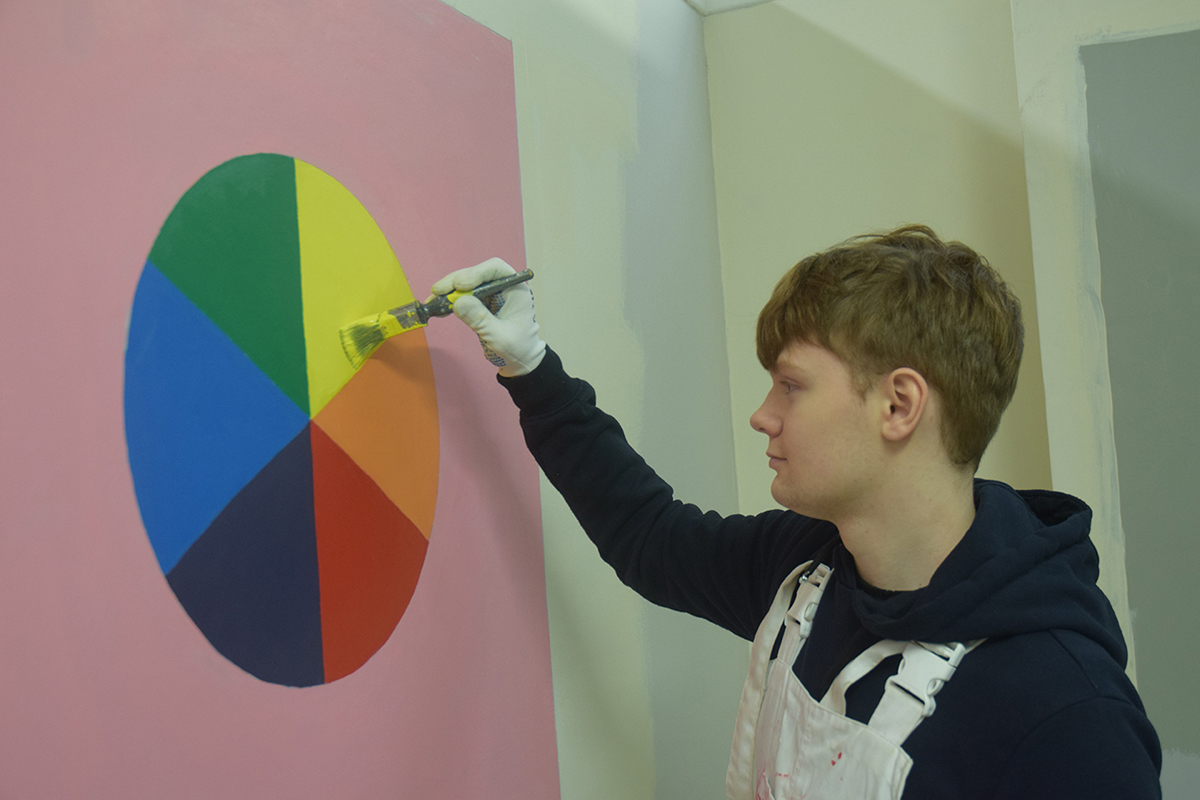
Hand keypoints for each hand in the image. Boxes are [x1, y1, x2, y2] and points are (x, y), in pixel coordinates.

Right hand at [430, 257, 545, 376]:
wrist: (518, 359)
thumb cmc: (517, 348)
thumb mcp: (499, 337)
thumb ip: (480, 320)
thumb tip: (458, 302)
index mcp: (515, 290)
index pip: (496, 269)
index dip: (477, 272)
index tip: (460, 284)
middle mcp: (502, 287)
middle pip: (476, 274)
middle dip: (455, 281)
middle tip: (437, 292)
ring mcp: (490, 294)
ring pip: (465, 283)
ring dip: (448, 290)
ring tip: (433, 301)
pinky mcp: (479, 302)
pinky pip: (461, 295)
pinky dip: (448, 300)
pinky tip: (437, 307)